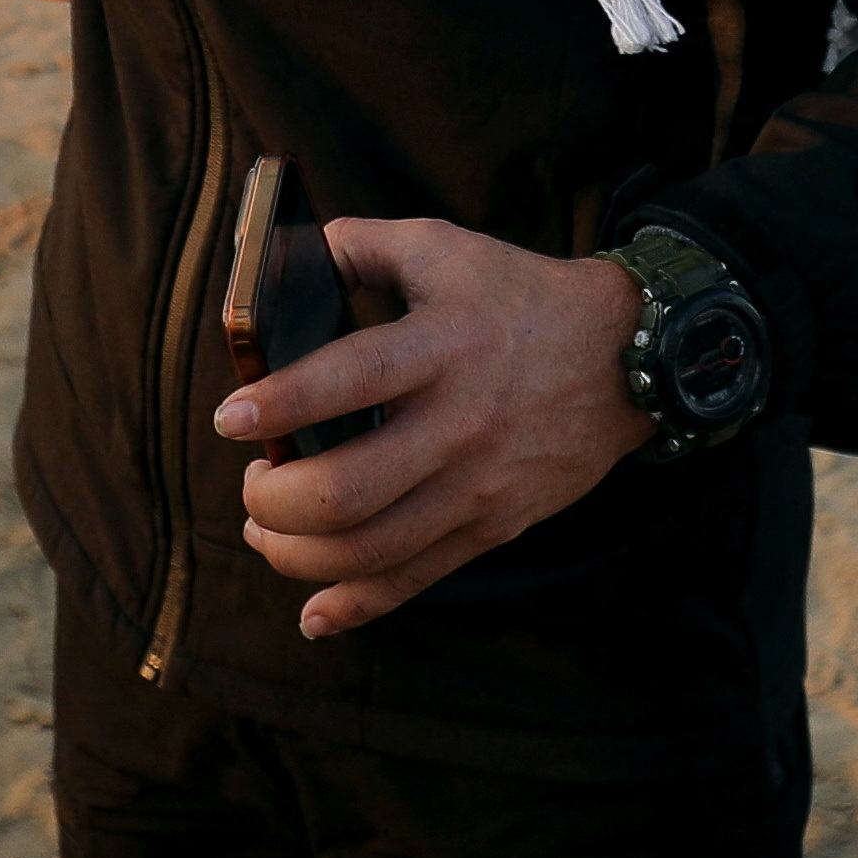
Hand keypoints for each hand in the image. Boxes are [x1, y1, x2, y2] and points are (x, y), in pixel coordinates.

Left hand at [220, 218, 650, 638]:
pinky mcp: (494, 527)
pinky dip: (357, 606)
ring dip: (297, 554)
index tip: (230, 417)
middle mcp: (458, 424)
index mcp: (441, 346)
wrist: (626, 358)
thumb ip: (361, 244)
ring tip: (265, 530)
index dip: (281, 404)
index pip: (350, 381)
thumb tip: (284, 254)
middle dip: (275, 500)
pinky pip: (416, 580)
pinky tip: (315, 612)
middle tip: (253, 480)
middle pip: (348, 490)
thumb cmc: (520, 296)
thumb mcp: (444, 248)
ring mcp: (478, 486)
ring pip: (371, 550)